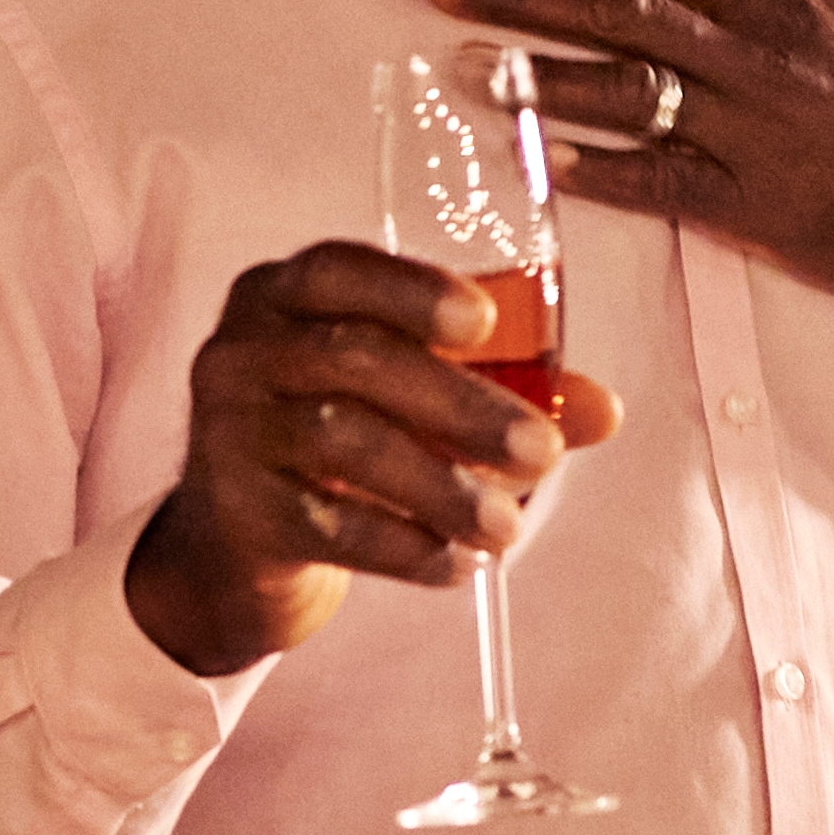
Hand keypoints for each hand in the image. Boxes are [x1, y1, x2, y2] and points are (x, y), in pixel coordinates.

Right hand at [123, 245, 629, 677]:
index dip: (410, 290)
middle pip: (356, 359)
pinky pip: (326, 524)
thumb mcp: (411, 399)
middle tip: (541, 453)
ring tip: (507, 527)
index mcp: (283, 295)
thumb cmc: (340, 443)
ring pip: (343, 441)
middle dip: (461, 406)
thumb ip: (502, 389)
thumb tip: (604, 410)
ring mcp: (229, 431)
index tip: (482, 323)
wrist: (241, 544)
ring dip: (441, 487)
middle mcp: (240, 351)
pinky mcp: (236, 512)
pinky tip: (454, 564)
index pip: (337, 270)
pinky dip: (403, 547)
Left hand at [427, 0, 833, 311]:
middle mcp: (754, 62)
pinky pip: (664, 187)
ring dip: (544, 79)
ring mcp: (752, 137)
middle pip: (623, 17)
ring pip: (631, 97)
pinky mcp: (754, 210)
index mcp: (775, 2)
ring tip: (467, 62)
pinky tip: (539, 162)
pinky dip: (602, 174)